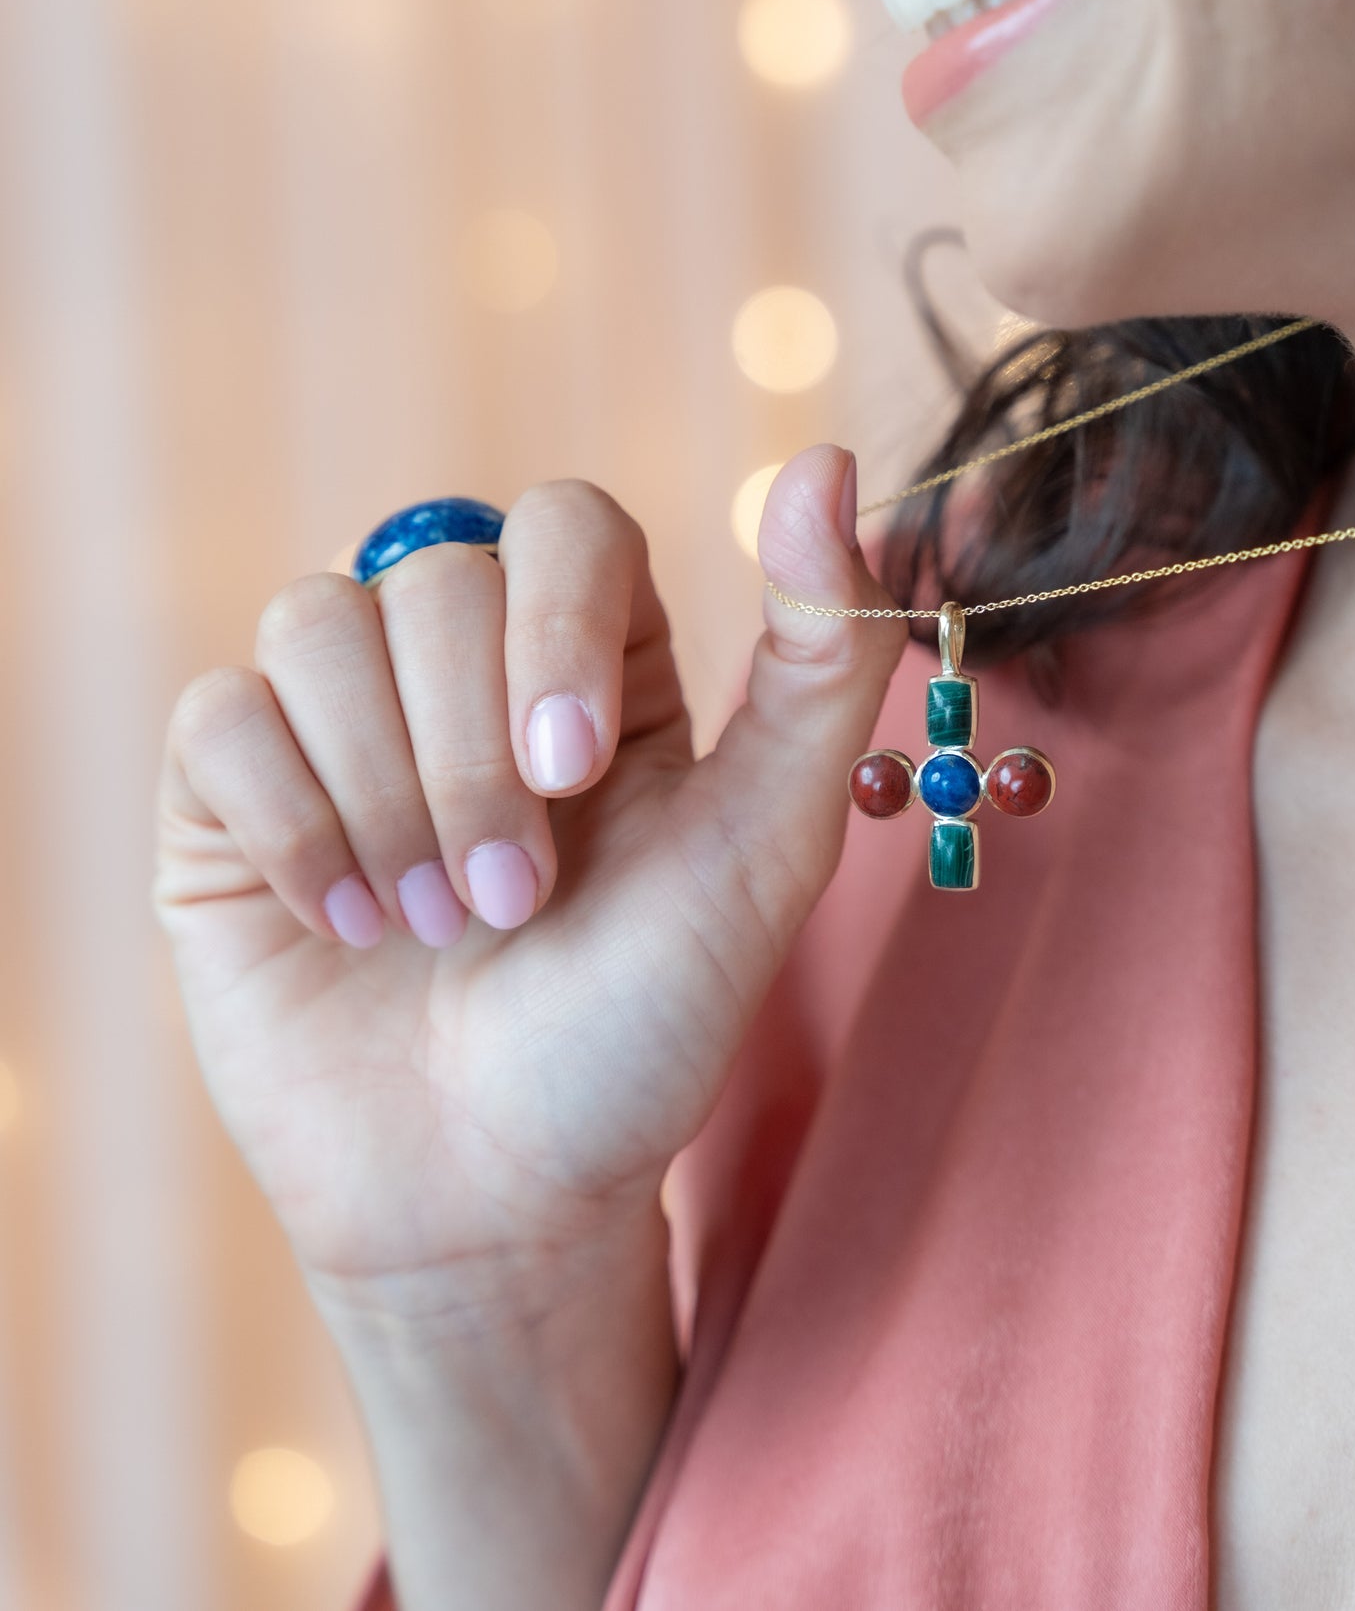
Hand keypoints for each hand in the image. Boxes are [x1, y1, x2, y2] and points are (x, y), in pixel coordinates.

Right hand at [153, 445, 907, 1316]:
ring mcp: (336, 720)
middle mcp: (459, 665)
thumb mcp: (765, 850)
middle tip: (510, 907)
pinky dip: (290, 827)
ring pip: (315, 624)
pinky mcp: (230, 793)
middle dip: (470, 761)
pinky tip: (344, 922)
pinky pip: (219, 715)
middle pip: (433, 577)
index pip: (563, 523)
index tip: (573, 775)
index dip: (556, 625)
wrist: (497, 1195)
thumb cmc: (644, 1025)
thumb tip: (833, 460)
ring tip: (431, 924)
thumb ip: (821, 660)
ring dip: (383, 797)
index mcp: (594, 655)